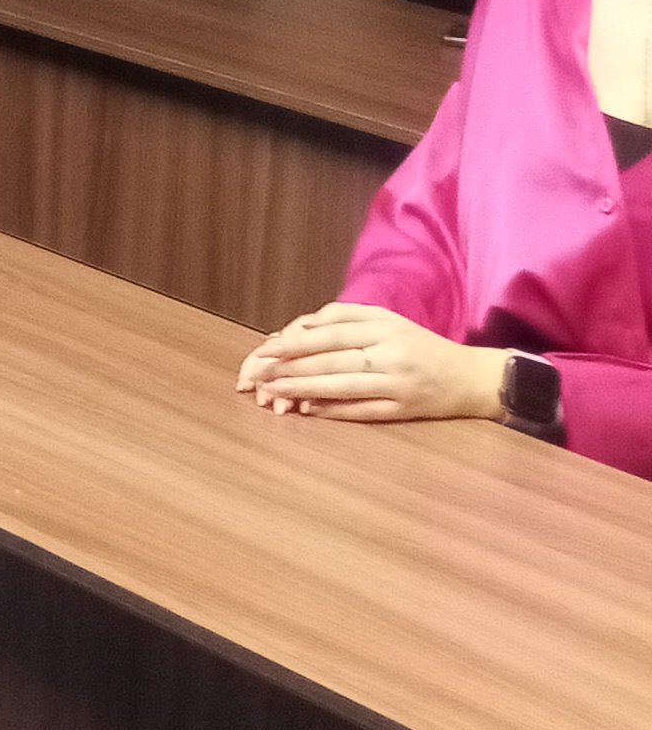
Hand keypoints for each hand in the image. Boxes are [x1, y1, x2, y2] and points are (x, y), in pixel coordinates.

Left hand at [234, 302, 509, 424]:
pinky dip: (333, 410)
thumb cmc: (419, 345)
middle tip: (257, 373)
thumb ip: (344, 319)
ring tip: (272, 392)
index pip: (329, 332)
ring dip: (303, 389)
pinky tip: (308, 410)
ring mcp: (398, 382)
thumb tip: (299, 328)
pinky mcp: (405, 409)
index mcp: (384, 325)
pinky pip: (363, 410)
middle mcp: (390, 352)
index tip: (263, 349)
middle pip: (331, 359)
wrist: (472, 377)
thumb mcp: (386, 321)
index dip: (293, 341)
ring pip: (342, 385)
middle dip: (289, 367)